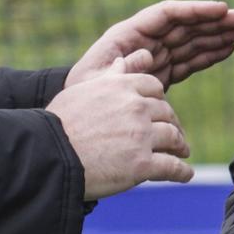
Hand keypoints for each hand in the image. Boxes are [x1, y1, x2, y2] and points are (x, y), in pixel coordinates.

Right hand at [47, 54, 193, 199]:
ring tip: (182, 154)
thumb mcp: (83, 89)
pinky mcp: (142, 165)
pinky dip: (182, 172)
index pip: (154, 88)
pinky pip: (172, 167)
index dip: (159, 101)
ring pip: (173, 138)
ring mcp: (140, 136)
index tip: (159, 112)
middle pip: (166, 113)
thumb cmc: (59, 123)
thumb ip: (109, 76)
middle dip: (172, 125)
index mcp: (121, 86)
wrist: (48, 155)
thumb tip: (122, 59)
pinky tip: (185, 174)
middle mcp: (135, 107)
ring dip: (180, 147)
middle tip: (175, 136)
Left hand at [67, 0, 233, 90]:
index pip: (167, 15)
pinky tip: (228, 48)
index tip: (221, 9)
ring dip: (219, 34)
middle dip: (216, 21)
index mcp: (128, 36)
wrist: (76, 120)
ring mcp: (154, 57)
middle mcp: (144, 42)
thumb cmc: (79, 98)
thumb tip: (148, 57)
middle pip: (185, 25)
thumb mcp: (95, 82)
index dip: (194, 10)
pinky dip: (209, 55)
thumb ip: (120, 70)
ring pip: (192, 41)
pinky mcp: (160, 74)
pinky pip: (189, 61)